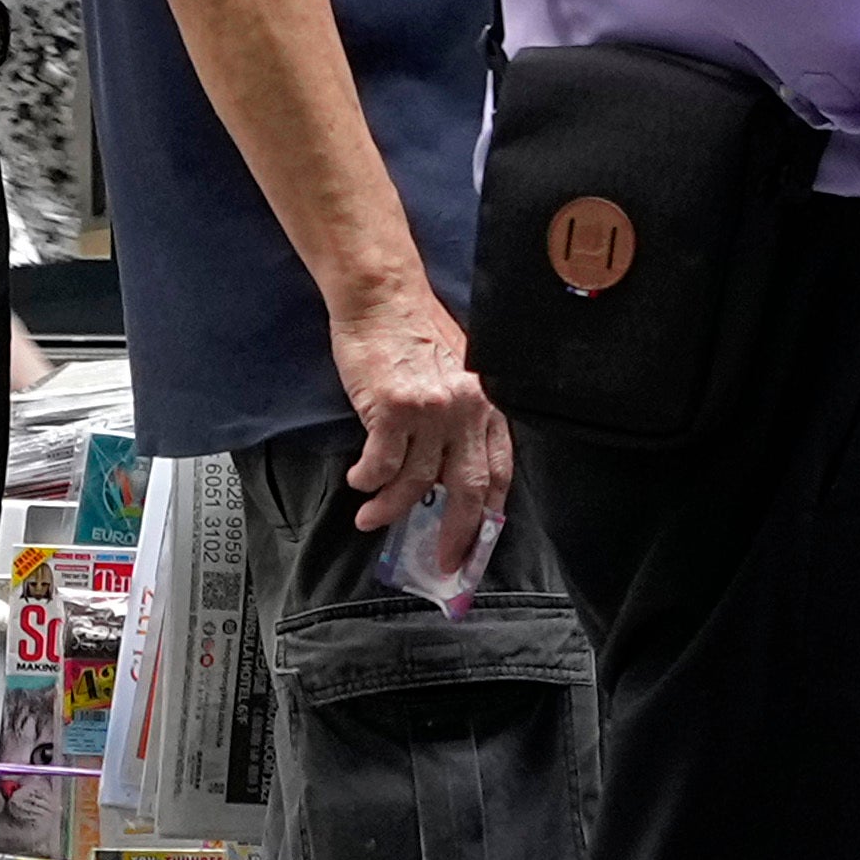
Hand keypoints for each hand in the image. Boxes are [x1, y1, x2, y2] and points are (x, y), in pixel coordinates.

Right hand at [328, 276, 506, 543]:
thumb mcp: (458, 380)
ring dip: (391, 510)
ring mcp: (433, 411)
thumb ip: (462, 422)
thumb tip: (448, 475)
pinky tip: (360, 483)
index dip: (490, 517)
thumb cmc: (416, 336)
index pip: (499, 474)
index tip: (477, 546)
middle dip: (455, 534)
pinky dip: (369, 482)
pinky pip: (382, 464)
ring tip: (371, 520)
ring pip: (417, 483)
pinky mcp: (394, 408)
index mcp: (488, 407)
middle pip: (468, 490)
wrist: (383, 298)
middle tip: (441, 561)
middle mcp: (468, 411)